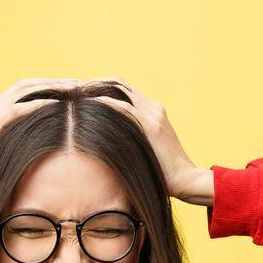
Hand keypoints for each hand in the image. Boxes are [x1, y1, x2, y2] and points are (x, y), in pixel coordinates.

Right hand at [0, 78, 79, 199]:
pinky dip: (40, 103)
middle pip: (25, 85)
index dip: (44, 87)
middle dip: (52, 82)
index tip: (65, 90)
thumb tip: (40, 149)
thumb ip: (14, 144)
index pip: (20, 92)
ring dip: (50, 87)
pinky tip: (58, 103)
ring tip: (73, 88)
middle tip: (76, 83)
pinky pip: (19, 108)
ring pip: (24, 90)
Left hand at [86, 78, 211, 203]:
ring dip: (97, 87)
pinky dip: (104, 103)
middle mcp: (153, 108)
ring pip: (121, 88)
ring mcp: (153, 114)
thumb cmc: (164, 172)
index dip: (104, 87)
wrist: (186, 179)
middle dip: (97, 82)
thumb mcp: (147, 150)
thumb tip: (109, 146)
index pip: (126, 90)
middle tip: (76, 89)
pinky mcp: (151, 125)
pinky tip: (88, 104)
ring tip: (77, 92)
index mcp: (154, 112)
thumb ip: (132, 140)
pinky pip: (123, 107)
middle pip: (121, 83)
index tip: (85, 94)